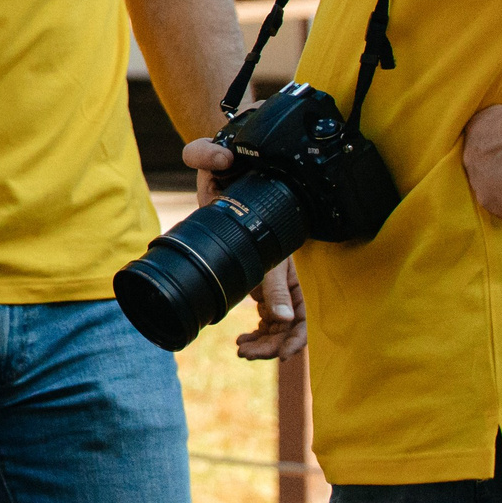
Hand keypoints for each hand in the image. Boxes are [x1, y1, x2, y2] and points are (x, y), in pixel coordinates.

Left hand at [185, 135, 308, 357]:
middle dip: (279, 338)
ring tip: (244, 352)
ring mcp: (269, 267)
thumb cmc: (225, 161)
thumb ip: (208, 150)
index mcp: (270, 233)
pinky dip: (265, 334)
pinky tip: (243, 342)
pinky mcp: (259, 272)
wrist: (230, 162)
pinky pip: (272, 315)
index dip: (283, 295)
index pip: (280, 269)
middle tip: (248, 352)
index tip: (282, 319)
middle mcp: (276, 254)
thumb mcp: (212, 153)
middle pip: (293, 308)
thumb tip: (222, 161)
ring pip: (285, 319)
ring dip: (270, 342)